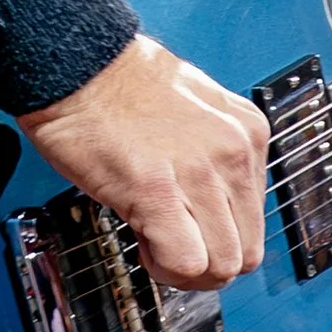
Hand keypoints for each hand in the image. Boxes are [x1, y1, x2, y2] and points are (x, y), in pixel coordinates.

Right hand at [20, 30, 268, 286]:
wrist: (75, 61)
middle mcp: (233, 151)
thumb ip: (214, 154)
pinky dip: (165, 267)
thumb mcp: (196, 107)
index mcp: (246, 132)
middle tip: (172, 245)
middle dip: (208, 264)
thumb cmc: (120, 83)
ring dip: (185, 270)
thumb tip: (213, 204)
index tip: (189, 225)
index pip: (256, 219)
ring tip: (154, 241)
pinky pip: (186, 261)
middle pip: (246, 251)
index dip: (218, 234)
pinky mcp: (158, 190)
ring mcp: (200, 171)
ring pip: (222, 265)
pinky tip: (143, 241)